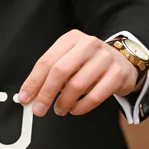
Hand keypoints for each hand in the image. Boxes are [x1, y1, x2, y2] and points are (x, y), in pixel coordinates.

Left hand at [18, 29, 137, 116]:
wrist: (123, 60)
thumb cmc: (88, 62)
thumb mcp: (68, 60)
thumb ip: (49, 74)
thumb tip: (29, 94)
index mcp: (71, 39)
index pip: (46, 61)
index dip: (33, 82)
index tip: (25, 97)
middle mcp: (88, 45)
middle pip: (60, 72)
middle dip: (46, 94)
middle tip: (39, 109)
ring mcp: (105, 58)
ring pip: (76, 85)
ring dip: (63, 102)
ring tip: (59, 109)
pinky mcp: (118, 74)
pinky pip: (95, 96)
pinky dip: (81, 107)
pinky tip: (75, 109)